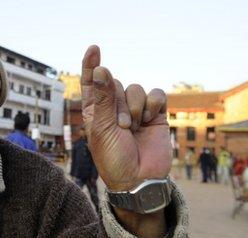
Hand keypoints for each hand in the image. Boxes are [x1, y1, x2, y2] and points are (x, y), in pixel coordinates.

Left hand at [81, 45, 171, 191]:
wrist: (139, 179)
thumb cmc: (113, 157)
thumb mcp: (103, 129)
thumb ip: (103, 99)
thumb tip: (102, 69)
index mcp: (95, 111)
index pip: (92, 82)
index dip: (92, 65)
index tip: (94, 49)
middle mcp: (114, 107)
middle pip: (116, 83)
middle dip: (119, 103)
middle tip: (122, 127)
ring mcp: (135, 110)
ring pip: (135, 88)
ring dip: (135, 107)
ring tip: (134, 128)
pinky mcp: (155, 113)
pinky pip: (156, 94)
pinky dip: (153, 104)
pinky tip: (150, 120)